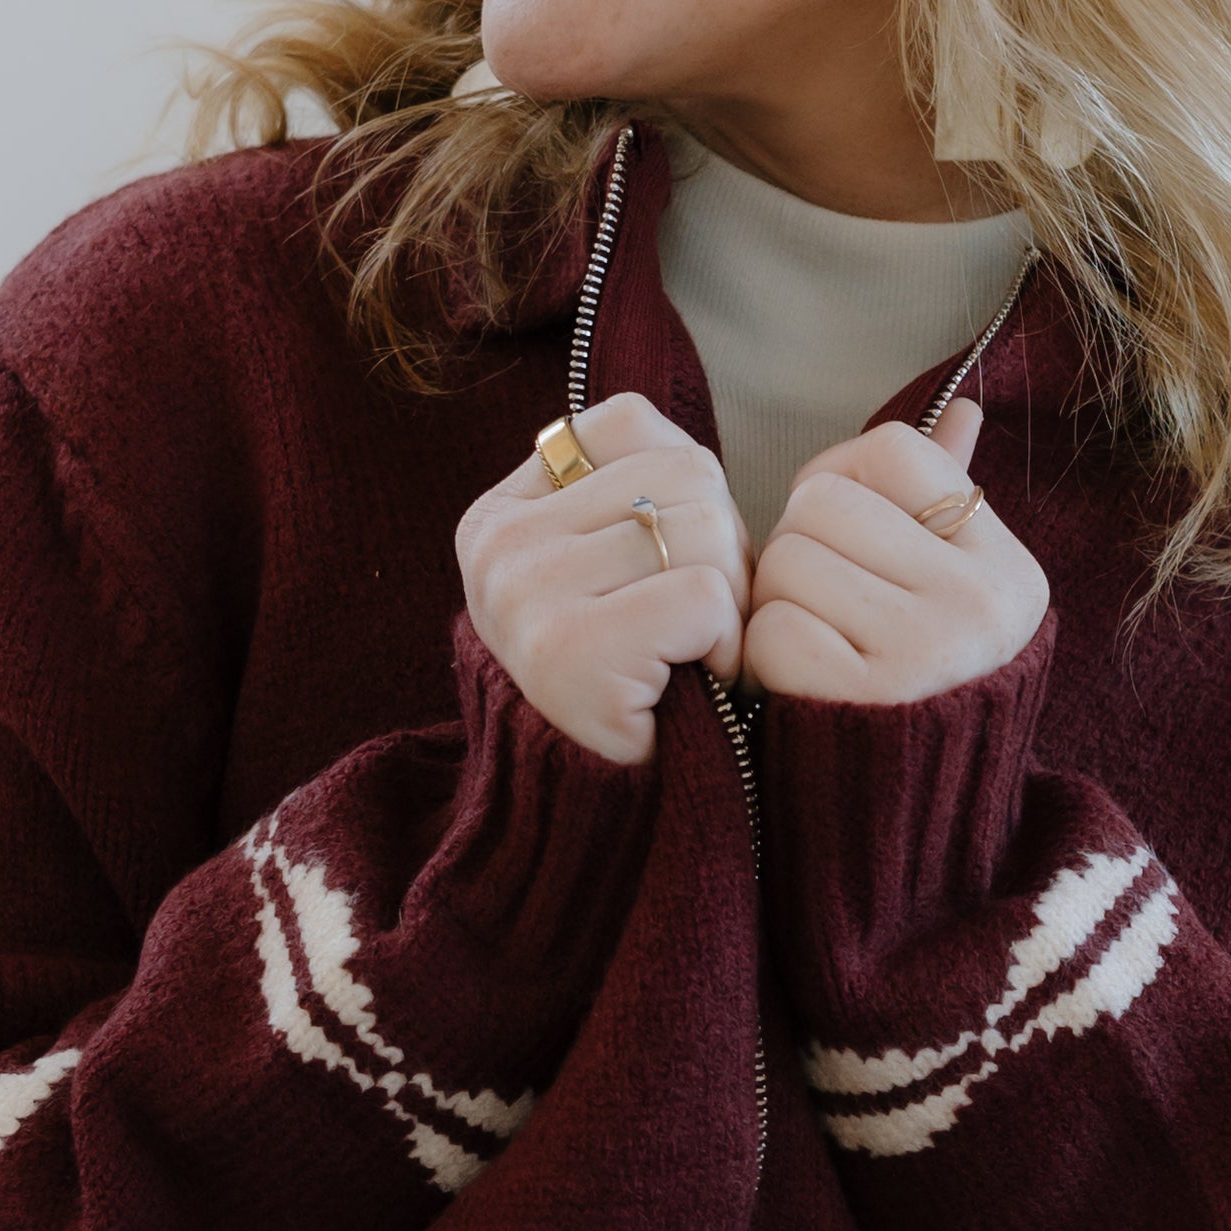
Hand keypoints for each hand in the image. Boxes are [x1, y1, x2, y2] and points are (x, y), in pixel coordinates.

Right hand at [456, 395, 749, 769]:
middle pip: (683, 474)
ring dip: (732, 599)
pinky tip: (697, 680)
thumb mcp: (611, 566)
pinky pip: (705, 596)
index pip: (629, 424)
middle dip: (724, 547)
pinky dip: (728, 643)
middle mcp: (498, 546)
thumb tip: (708, 458)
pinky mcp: (570, 652)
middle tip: (695, 623)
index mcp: (500, 513)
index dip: (687, 490)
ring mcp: (525, 595)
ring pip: (704, 530)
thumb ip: (633, 488)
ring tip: (693, 651)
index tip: (666, 566)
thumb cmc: (633, 677)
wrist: (606, 807)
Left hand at [738, 399, 1048, 710]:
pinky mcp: (855, 700)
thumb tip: (964, 409)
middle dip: (801, 546)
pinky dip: (765, 655)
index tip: (856, 541)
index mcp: (1006, 566)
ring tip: (819, 641)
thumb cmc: (924, 679)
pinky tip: (800, 681)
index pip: (893, 452)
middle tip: (826, 601)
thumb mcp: (955, 586)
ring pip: (786, 561)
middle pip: (822, 504)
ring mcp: (921, 652)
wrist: (912, 814)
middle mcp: (978, 604)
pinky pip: (770, 630)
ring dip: (778, 601)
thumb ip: (947, 498)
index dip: (847, 484)